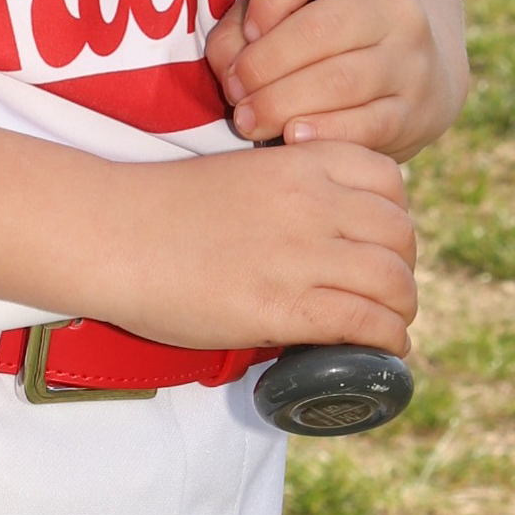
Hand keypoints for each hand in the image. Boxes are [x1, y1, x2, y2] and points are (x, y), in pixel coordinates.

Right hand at [106, 140, 415, 356]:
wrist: (110, 232)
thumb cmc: (162, 209)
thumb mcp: (241, 176)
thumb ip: (286, 195)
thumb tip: (316, 238)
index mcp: (300, 163)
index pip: (389, 181)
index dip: (395, 216)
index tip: (379, 243)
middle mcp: (311, 201)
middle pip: (400, 233)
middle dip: (404, 267)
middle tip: (385, 293)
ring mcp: (300, 253)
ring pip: (394, 281)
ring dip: (401, 310)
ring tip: (389, 326)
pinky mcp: (283, 306)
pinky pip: (365, 323)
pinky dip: (388, 340)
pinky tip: (383, 351)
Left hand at [206, 0, 465, 163]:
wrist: (421, 78)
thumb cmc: (337, 40)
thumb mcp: (301, 9)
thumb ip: (248, 23)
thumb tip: (228, 62)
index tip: (247, 30)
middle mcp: (395, 5)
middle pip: (320, 28)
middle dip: (264, 64)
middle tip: (235, 90)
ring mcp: (411, 59)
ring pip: (341, 80)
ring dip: (282, 103)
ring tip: (249, 119)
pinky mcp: (417, 110)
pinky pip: (369, 123)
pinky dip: (324, 131)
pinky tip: (292, 137)